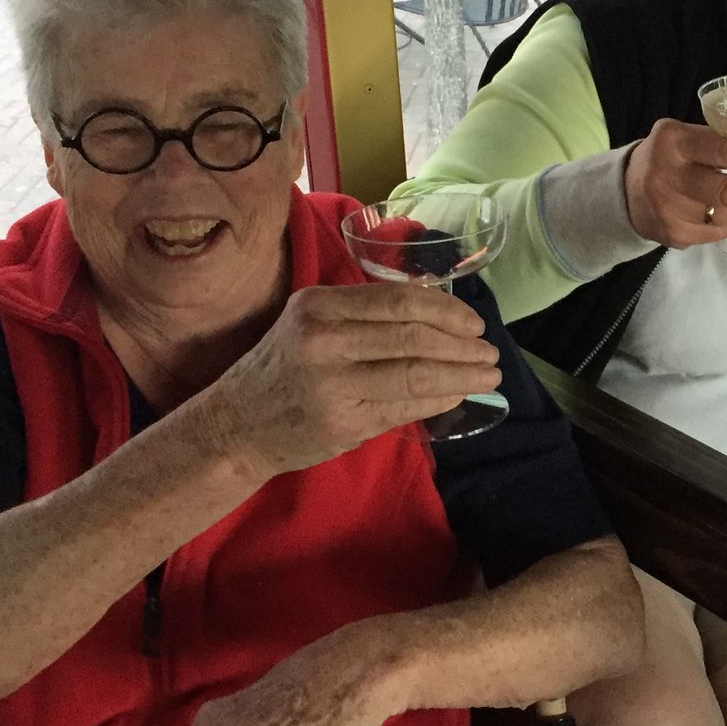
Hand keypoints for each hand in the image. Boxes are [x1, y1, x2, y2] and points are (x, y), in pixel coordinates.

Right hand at [195, 281, 501, 480]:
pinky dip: (439, 399)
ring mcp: (332, 383)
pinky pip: (404, 406)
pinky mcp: (342, 422)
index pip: (399, 301)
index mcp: (320, 306)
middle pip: (414, 337)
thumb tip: (441, 316)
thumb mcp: (312, 324)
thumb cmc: (283, 369)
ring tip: (487, 375)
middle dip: (462, 345)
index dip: (447, 310)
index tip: (474, 322)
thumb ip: (365, 316)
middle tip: (490, 352)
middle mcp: (324, 339)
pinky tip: (456, 396)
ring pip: (415, 372)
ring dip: (461, 374)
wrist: (236, 425)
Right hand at [623, 118, 726, 247]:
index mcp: (676, 139)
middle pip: (726, 191)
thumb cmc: (672, 158)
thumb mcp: (695, 139)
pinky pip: (714, 234)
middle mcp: (667, 172)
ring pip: (725, 216)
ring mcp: (666, 206)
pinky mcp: (669, 232)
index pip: (725, 150)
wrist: (625, 191)